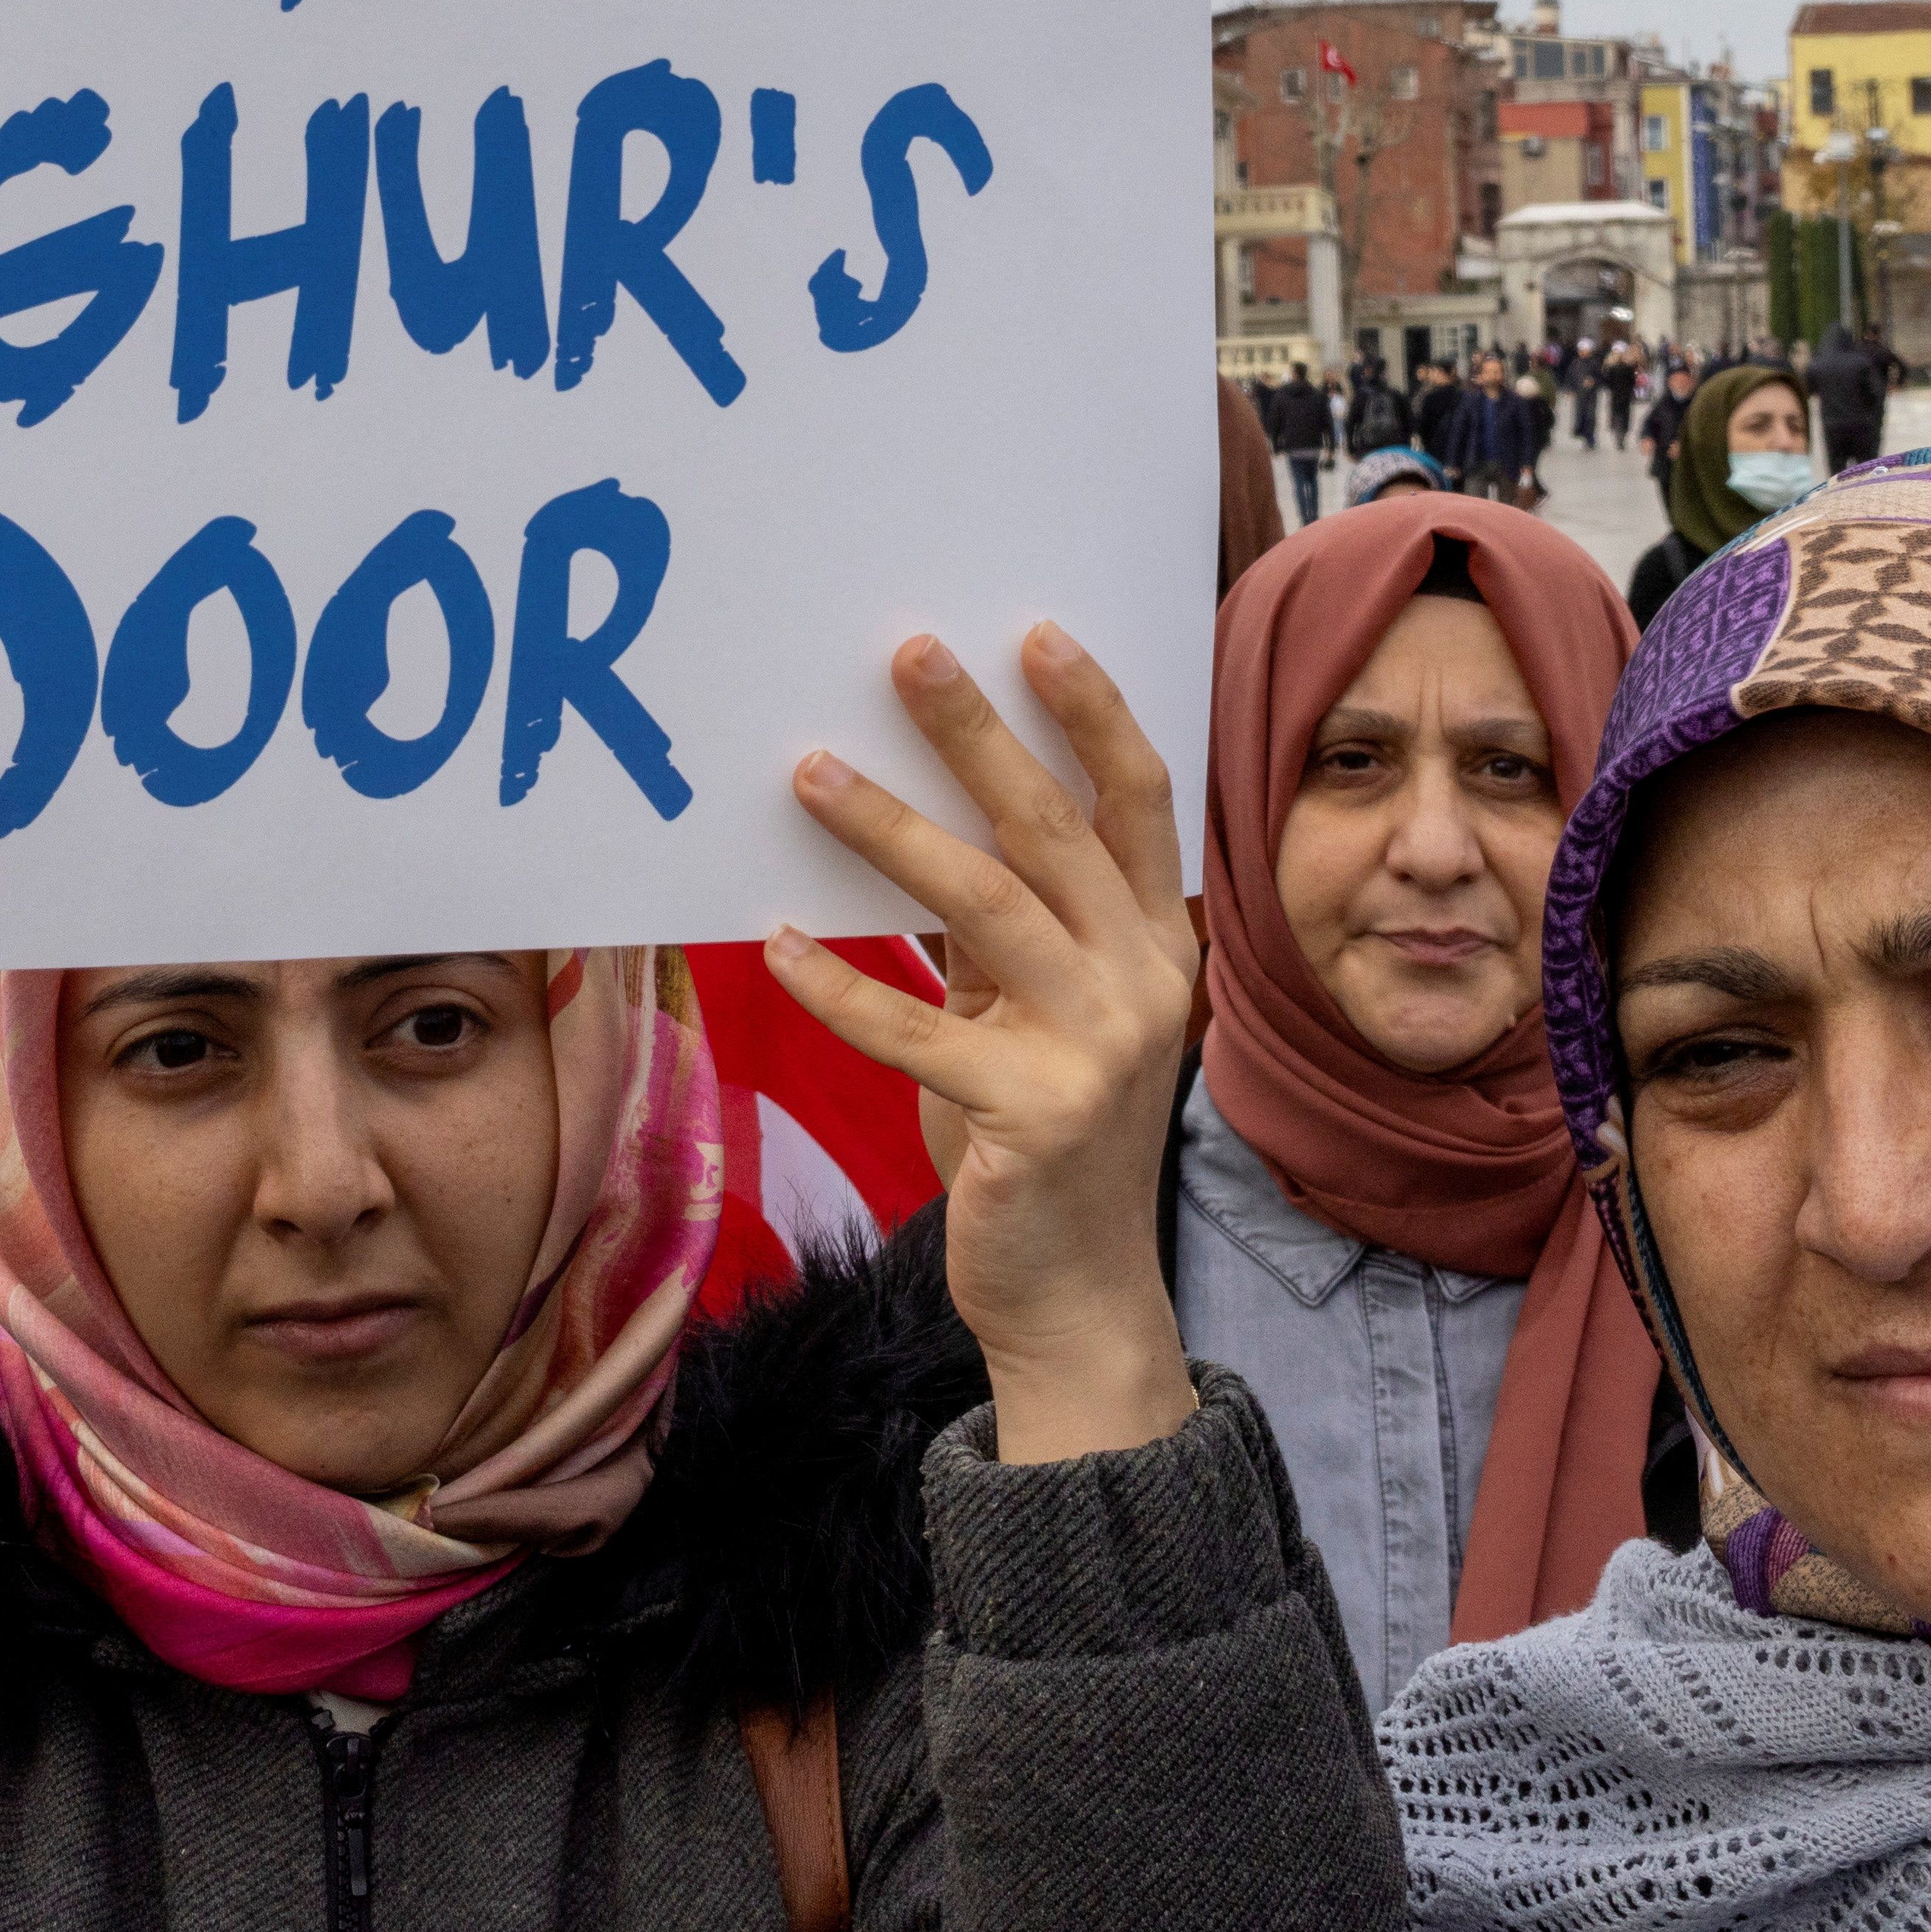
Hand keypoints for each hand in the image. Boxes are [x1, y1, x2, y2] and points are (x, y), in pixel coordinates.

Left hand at [767, 626, 1199, 1465]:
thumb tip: (925, 823)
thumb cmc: (1042, 1140)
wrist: (1079, 1298)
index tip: (1036, 633)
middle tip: (907, 654)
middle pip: (1054, 828)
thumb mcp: (1037, 1020)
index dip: (1093, 712)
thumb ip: (1005, 934)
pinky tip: (775, 944)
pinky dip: (841, 986)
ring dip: (886, 832)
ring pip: (985, 907)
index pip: (1139, 801)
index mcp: (1155, 945)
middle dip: (978, 733)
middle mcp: (1142, 983)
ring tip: (807, 772)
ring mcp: (1094, 1051)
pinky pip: (917, 1031)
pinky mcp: (1028, 1117)